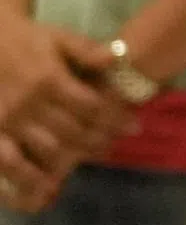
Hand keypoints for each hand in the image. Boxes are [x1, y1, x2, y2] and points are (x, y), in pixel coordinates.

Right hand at [0, 13, 130, 191]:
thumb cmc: (25, 41)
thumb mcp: (57, 37)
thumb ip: (86, 50)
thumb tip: (116, 58)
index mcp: (49, 79)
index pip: (91, 106)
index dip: (115, 119)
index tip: (134, 126)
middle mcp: (29, 103)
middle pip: (74, 131)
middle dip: (99, 140)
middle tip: (114, 145)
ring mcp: (8, 121)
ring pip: (47, 150)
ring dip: (74, 159)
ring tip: (91, 159)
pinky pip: (8, 162)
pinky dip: (28, 177)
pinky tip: (46, 187)